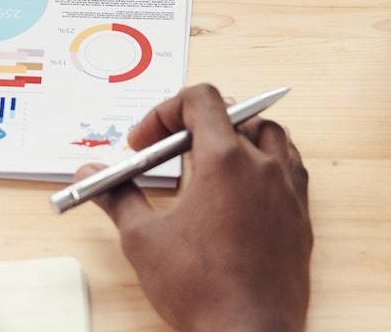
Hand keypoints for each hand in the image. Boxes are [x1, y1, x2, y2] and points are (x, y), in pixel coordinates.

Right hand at [81, 85, 311, 331]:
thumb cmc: (202, 291)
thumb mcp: (143, 240)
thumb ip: (117, 197)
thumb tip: (89, 175)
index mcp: (225, 161)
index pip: (201, 99)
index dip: (165, 111)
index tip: (145, 141)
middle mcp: (264, 167)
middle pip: (235, 113)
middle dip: (196, 123)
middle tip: (169, 150)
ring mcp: (288, 191)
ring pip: (270, 135)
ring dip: (238, 135)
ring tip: (209, 160)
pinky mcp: (301, 218)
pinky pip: (290, 168)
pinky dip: (265, 163)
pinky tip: (241, 189)